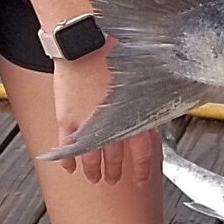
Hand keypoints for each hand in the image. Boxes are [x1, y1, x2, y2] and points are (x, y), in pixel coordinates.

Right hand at [50, 49, 161, 183]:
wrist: (85, 43)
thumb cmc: (115, 52)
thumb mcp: (142, 77)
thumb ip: (147, 100)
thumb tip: (156, 110)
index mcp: (134, 117)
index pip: (142, 153)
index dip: (142, 170)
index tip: (141, 180)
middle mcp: (111, 126)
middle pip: (115, 159)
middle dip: (114, 171)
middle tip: (113, 179)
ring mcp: (87, 126)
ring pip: (91, 158)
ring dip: (92, 170)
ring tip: (93, 177)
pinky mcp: (67, 119)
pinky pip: (67, 148)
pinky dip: (68, 160)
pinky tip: (69, 168)